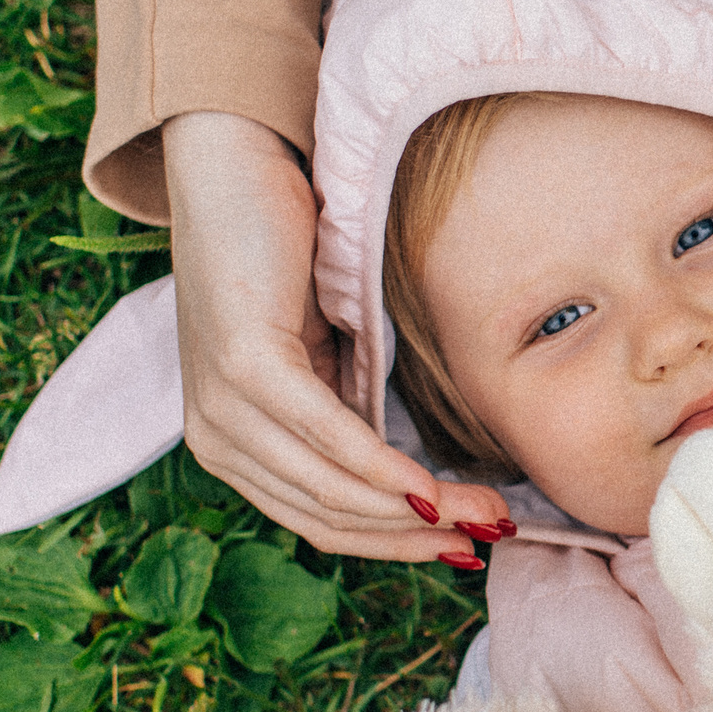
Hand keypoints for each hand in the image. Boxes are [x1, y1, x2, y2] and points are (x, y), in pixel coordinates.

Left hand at [163, 113, 509, 558]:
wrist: (234, 164)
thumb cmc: (285, 250)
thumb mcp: (326, 353)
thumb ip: (352, 414)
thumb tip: (421, 483)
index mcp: (232, 443)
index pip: (322, 522)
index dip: (399, 547)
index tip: (470, 546)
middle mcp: (217, 438)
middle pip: (331, 518)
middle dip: (420, 537)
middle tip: (495, 534)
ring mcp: (224, 406)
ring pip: (331, 491)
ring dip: (417, 511)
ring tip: (486, 512)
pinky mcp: (244, 366)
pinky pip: (327, 437)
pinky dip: (382, 468)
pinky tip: (430, 485)